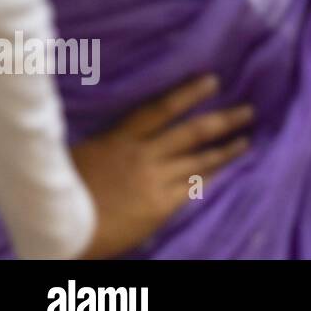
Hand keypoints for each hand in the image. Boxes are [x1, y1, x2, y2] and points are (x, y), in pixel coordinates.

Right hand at [70, 74, 253, 258]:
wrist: (61, 229)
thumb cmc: (64, 190)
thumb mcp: (83, 154)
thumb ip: (110, 141)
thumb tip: (127, 131)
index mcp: (121, 139)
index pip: (161, 108)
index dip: (188, 92)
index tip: (213, 80)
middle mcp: (144, 155)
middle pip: (193, 132)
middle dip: (223, 119)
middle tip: (249, 110)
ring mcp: (155, 180)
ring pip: (200, 160)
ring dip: (227, 149)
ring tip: (246, 140)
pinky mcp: (160, 205)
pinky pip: (193, 187)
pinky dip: (210, 176)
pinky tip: (225, 171)